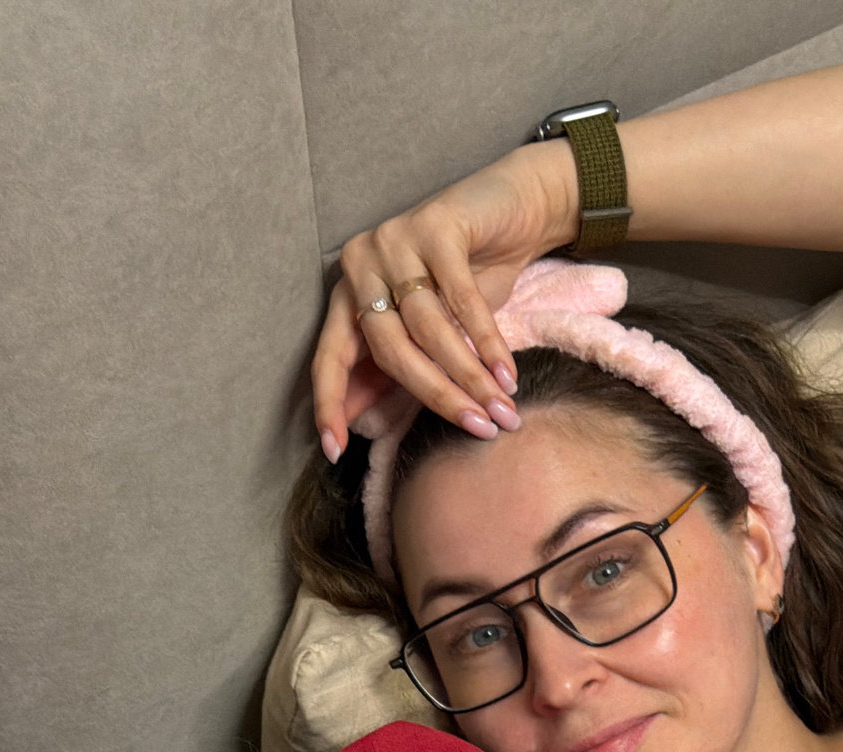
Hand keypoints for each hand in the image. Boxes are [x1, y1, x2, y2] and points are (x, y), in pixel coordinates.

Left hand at [312, 142, 577, 457]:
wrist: (512, 209)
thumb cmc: (468, 277)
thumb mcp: (428, 329)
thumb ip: (395, 368)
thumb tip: (359, 425)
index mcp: (349, 292)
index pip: (330, 356)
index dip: (330, 404)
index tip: (334, 451)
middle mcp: (362, 263)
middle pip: (390, 349)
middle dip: (436, 396)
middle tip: (477, 428)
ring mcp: (395, 240)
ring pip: (429, 327)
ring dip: (470, 376)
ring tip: (502, 410)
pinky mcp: (435, 226)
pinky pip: (461, 300)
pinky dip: (487, 342)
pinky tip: (506, 374)